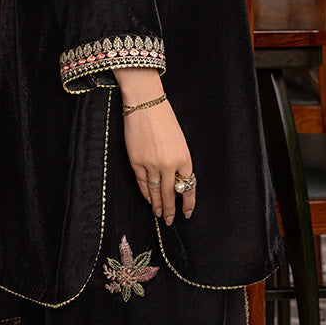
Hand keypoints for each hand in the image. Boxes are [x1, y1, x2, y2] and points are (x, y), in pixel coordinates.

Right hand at [122, 97, 196, 223]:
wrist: (146, 104)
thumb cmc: (165, 119)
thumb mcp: (180, 141)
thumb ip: (179, 161)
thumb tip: (176, 181)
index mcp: (184, 158)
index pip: (188, 187)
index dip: (188, 202)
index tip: (187, 213)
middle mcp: (169, 165)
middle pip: (171, 194)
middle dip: (170, 209)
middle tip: (169, 220)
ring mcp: (151, 164)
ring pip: (156, 192)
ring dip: (157, 205)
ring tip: (158, 214)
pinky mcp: (136, 162)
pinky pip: (142, 183)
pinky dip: (146, 193)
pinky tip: (149, 200)